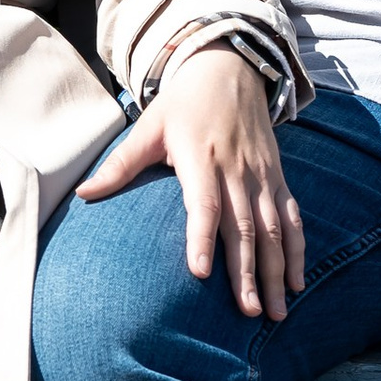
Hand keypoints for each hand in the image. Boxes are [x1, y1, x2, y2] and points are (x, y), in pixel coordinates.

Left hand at [76, 44, 304, 319]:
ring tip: (274, 312)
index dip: (202, 237)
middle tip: (247, 313)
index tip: (201, 272)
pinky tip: (297, 282)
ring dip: (275, 270)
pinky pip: (292, 217)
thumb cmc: (183, 103)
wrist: (229, 68)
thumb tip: (83, 194)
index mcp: (202, 158)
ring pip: (272, 229)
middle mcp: (236, 170)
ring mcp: (261, 175)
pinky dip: (297, 250)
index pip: (204, 204)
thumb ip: (120, 164)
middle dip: (248, 272)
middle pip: (244, 227)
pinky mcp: (277, 177)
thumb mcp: (149, 126)